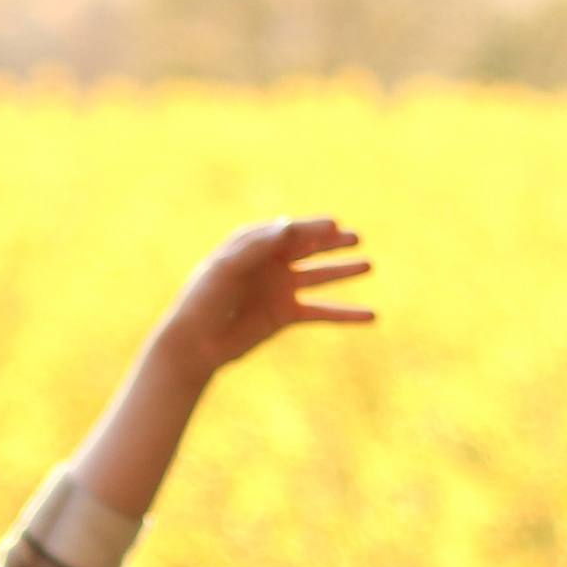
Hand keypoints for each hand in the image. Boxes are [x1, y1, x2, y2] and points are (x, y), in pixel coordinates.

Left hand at [157, 214, 373, 381]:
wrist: (195, 342)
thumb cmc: (204, 298)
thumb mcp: (228, 268)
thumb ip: (258, 246)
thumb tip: (289, 224)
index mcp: (254, 244)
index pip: (290, 231)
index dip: (312, 227)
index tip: (334, 226)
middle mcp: (271, 262)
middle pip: (309, 247)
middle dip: (334, 242)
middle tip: (358, 237)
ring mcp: (281, 288)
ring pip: (320, 276)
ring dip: (343, 271)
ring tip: (369, 265)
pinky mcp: (286, 315)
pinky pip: (322, 312)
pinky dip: (345, 314)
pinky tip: (371, 316)